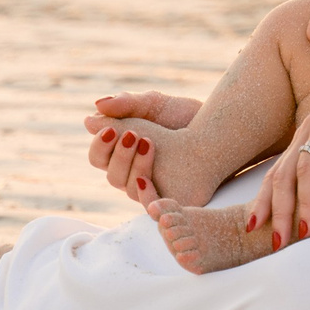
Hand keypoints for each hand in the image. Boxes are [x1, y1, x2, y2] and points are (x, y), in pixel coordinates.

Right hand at [83, 92, 198, 200]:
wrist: (220, 125)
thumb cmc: (183, 114)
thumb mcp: (154, 104)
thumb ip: (125, 105)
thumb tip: (89, 118)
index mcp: (123, 151)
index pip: (98, 156)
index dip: (100, 145)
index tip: (110, 128)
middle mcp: (133, 173)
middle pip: (110, 174)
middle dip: (118, 155)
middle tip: (133, 134)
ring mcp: (152, 187)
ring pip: (129, 189)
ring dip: (134, 166)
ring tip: (149, 142)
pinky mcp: (171, 198)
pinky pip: (151, 204)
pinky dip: (146, 193)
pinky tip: (148, 176)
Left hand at [245, 74, 309, 246]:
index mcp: (305, 135)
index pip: (276, 174)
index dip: (263, 202)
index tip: (253, 229)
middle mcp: (309, 126)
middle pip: (283, 174)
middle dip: (279, 211)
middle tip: (279, 241)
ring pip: (305, 166)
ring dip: (304, 201)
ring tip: (306, 229)